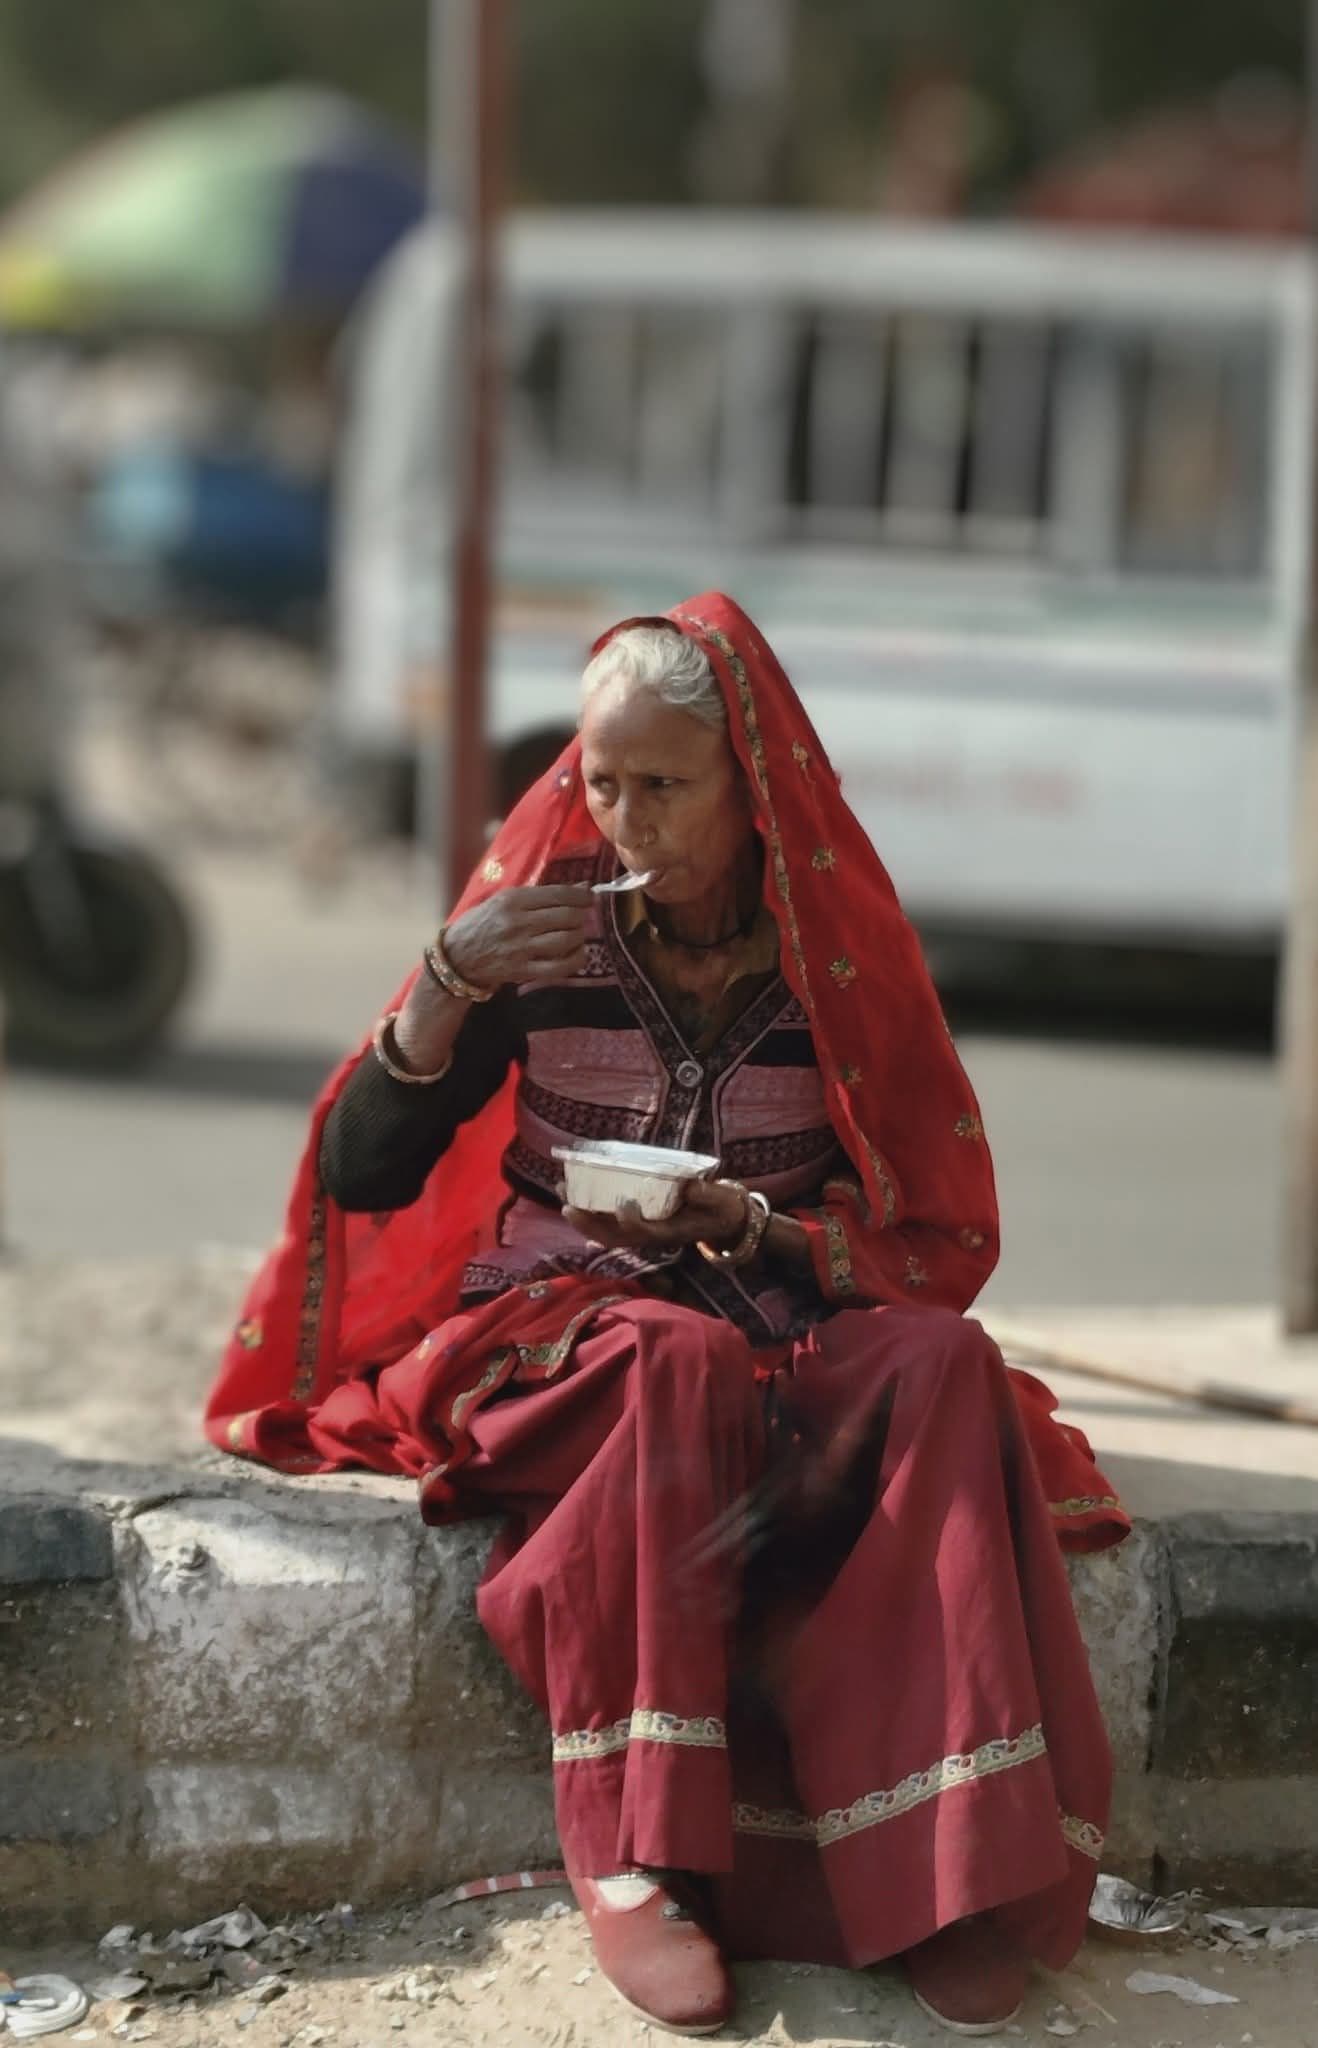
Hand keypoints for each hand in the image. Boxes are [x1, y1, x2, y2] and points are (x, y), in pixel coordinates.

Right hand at [444, 883, 591, 991]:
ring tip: (577, 934)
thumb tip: (581, 887)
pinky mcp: (523, 970)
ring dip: (579, 935)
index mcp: (513, 900)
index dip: (581, 895)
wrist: (457, 957)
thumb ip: (540, 895)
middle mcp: (519, 922)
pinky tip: (578, 954)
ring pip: (567, 939)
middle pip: (567, 916)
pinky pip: (560, 967)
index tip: (590, 897)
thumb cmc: (481, 923)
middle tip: (581, 916)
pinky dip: (576, 960)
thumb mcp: (503, 900)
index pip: (558, 894)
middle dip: (581, 915)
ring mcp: (522, 948)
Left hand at [562, 1177, 749, 1253]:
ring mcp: (642, 1231)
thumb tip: (690, 1185)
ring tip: (562, 1195)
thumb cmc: (722, 1209)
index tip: (623, 1202)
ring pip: (606, 1233)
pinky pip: (608, 1223)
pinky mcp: (638, 1223)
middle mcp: (651, 1235)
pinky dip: (589, 1213)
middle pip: (615, 1237)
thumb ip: (708, 1195)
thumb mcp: (721, 1201)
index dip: (632, 1222)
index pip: (646, 1233)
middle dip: (589, 1222)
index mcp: (671, 1232)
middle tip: (566, 1203)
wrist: (723, 1222)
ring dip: (582, 1217)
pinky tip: (573, 1198)